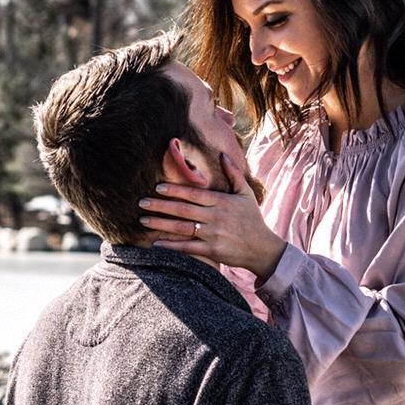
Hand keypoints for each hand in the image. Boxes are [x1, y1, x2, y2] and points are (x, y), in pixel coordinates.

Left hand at [140, 152, 287, 279]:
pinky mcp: (213, 250)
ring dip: (161, 224)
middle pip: (183, 210)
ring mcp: (213, 234)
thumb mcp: (246, 193)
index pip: (194, 194)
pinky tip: (156, 243)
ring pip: (182, 228)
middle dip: (161, 205)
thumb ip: (234, 173)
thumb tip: (223, 154)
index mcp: (222, 201)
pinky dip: (171, 246)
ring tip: (144, 220)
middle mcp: (215, 217)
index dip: (175, 190)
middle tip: (141, 202)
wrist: (262, 248)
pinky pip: (188, 248)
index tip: (158, 187)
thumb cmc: (253, 219)